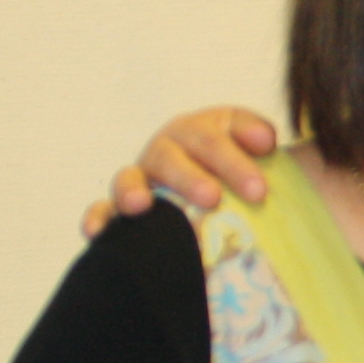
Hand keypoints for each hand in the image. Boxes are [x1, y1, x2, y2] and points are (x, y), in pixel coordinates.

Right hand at [79, 106, 280, 238]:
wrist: (230, 195)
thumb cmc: (247, 176)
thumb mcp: (260, 154)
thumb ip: (260, 138)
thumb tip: (266, 139)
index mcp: (201, 131)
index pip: (214, 137)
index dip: (233, 158)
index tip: (260, 181)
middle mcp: (167, 150)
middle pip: (173, 158)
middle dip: (191, 177)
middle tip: (212, 199)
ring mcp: (142, 178)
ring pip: (131, 178)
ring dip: (132, 190)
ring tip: (140, 206)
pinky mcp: (121, 207)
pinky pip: (104, 211)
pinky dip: (98, 218)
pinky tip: (97, 231)